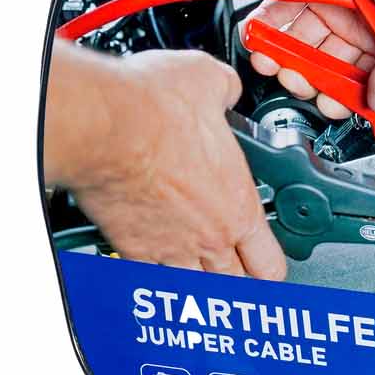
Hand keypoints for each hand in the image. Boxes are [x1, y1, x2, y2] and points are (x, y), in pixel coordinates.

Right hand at [44, 42, 285, 278]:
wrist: (102, 123)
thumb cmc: (154, 107)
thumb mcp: (211, 82)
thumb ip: (226, 92)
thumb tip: (224, 88)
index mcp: (238, 203)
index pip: (271, 261)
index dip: (272, 264)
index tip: (265, 260)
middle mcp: (209, 235)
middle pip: (237, 286)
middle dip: (238, 281)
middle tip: (234, 272)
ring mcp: (168, 248)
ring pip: (195, 292)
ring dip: (197, 285)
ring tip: (195, 275)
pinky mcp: (130, 248)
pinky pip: (147, 280)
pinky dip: (151, 278)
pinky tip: (150, 267)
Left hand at [249, 0, 374, 115]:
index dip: (358, 98)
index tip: (340, 108)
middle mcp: (365, 24)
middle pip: (336, 71)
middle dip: (316, 83)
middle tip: (303, 84)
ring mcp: (334, 8)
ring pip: (306, 51)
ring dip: (288, 62)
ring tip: (277, 62)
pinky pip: (283, 22)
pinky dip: (269, 34)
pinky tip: (264, 40)